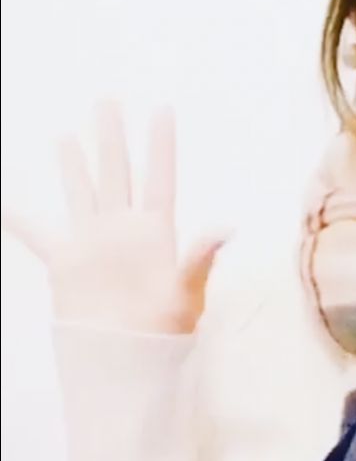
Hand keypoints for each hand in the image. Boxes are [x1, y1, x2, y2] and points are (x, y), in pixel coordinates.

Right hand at [2, 101, 226, 333]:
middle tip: (108, 98)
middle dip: (112, 136)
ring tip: (67, 135)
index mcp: (157, 231)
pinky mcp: (67, 262)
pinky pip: (37, 235)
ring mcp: (94, 242)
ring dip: (73, 163)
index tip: (162, 108)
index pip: (158, 176)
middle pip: (117, 172)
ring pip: (82, 191)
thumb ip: (201, 256)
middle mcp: (124, 229)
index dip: (160, 143)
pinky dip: (17, 219)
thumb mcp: (188, 292)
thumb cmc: (167, 330)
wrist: (129, 362)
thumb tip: (227, 227)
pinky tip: (6, 202)